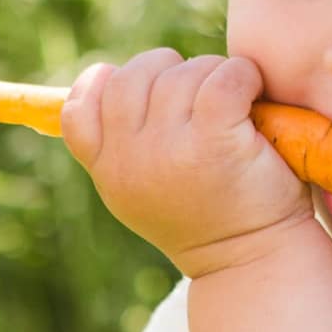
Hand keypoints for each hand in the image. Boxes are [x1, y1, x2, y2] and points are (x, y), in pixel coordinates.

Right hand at [60, 49, 314, 277]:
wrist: (253, 261)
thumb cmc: (209, 216)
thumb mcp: (143, 193)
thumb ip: (120, 147)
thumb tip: (106, 78)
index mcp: (109, 171)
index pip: (78, 109)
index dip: (103, 83)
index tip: (141, 92)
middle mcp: (130, 159)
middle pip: (132, 76)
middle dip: (169, 70)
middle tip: (200, 93)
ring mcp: (168, 150)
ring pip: (182, 73)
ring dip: (213, 73)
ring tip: (235, 101)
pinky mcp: (214, 141)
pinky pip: (223, 78)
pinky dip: (243, 75)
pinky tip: (253, 94)